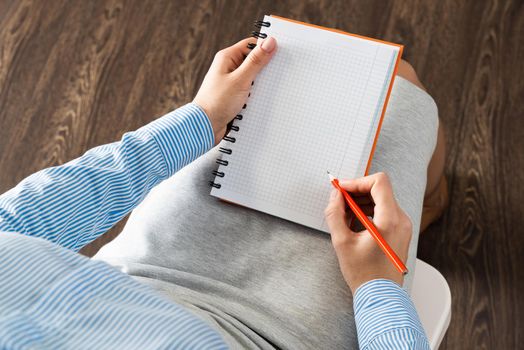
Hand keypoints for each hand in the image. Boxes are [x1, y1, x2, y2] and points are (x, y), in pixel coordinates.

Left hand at [193, 37, 276, 144]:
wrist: (204, 126)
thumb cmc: (217, 102)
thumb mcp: (240, 79)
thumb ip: (256, 61)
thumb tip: (270, 42)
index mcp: (227, 58)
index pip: (251, 45)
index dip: (265, 48)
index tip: (280, 53)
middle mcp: (228, 68)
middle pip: (253, 61)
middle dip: (265, 68)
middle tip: (277, 73)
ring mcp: (231, 82)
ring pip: (253, 77)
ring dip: (260, 83)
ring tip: (267, 89)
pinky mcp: (233, 96)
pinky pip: (249, 91)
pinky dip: (256, 94)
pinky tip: (261, 100)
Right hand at [324, 172, 411, 293]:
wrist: (381, 296)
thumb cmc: (364, 274)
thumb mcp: (342, 242)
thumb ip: (335, 213)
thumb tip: (335, 196)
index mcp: (390, 220)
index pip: (379, 182)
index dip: (357, 182)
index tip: (342, 189)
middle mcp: (401, 220)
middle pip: (380, 190)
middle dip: (357, 192)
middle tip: (340, 200)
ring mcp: (403, 226)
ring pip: (382, 200)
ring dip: (362, 202)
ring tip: (345, 215)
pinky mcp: (400, 232)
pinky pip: (385, 211)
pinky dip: (369, 211)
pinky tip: (355, 223)